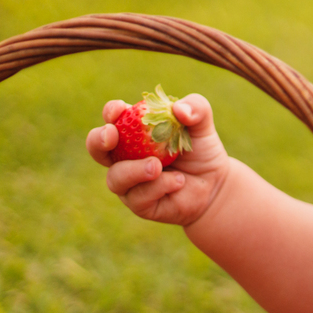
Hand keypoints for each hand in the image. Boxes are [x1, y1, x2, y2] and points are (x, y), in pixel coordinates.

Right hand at [86, 94, 231, 226]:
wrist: (215, 184)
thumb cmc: (202, 151)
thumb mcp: (203, 125)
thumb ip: (197, 108)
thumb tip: (179, 109)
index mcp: (133, 131)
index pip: (114, 117)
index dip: (112, 111)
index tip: (120, 109)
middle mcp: (124, 156)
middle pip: (96, 148)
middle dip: (98, 140)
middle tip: (111, 136)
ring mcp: (129, 182)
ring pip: (116, 177)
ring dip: (134, 170)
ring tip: (156, 166)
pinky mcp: (139, 204)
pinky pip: (139, 196)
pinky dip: (159, 186)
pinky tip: (179, 181)